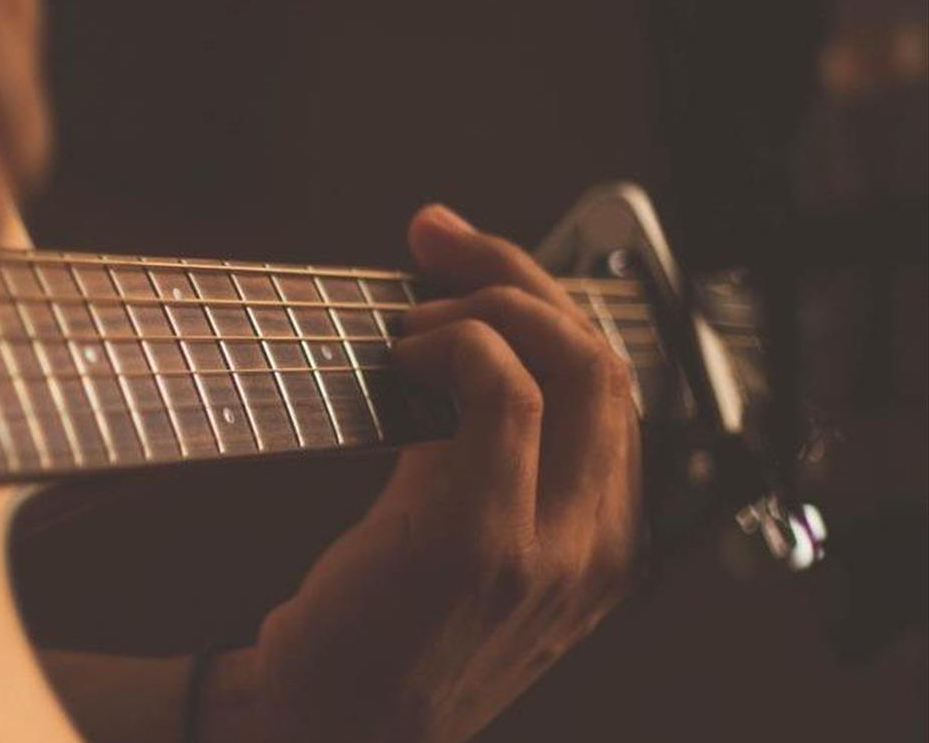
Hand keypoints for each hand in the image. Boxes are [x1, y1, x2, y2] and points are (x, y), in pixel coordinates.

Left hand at [201, 204, 640, 741]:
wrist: (325, 732)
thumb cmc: (375, 640)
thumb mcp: (465, 553)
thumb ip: (485, 461)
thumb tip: (457, 342)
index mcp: (600, 547)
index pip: (613, 389)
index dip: (547, 303)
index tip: (472, 259)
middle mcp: (595, 549)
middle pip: (604, 359)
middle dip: (522, 276)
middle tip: (441, 244)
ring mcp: (546, 547)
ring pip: (566, 362)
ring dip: (483, 304)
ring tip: (412, 318)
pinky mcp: (477, 538)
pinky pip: (500, 392)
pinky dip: (454, 345)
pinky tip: (402, 358)